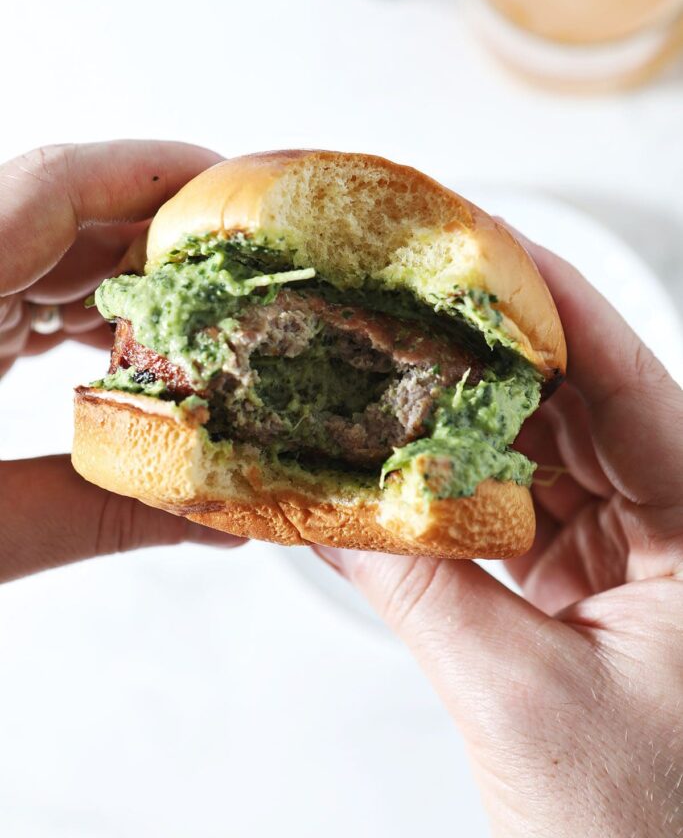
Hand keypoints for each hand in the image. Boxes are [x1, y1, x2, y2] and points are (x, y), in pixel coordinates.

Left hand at [0, 141, 242, 583]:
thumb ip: (99, 517)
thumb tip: (225, 524)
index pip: (51, 184)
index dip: (158, 173)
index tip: (240, 193)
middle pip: (61, 213)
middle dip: (161, 242)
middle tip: (247, 283)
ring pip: (41, 250)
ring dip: (124, 283)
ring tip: (200, 330)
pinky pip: (15, 288)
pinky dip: (77, 314)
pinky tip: (122, 355)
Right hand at [317, 235, 682, 836]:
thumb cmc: (644, 837)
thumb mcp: (521, 699)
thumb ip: (415, 588)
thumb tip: (321, 502)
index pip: (628, 382)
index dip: (550, 302)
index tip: (475, 242)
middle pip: (579, 406)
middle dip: (487, 355)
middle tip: (405, 302)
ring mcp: (639, 559)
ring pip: (545, 457)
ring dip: (465, 424)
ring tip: (389, 372)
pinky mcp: (597, 591)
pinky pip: (525, 513)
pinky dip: (462, 493)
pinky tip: (404, 467)